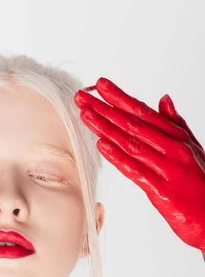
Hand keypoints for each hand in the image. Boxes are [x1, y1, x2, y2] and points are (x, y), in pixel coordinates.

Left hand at [74, 78, 204, 253]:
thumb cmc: (202, 185)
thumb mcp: (192, 148)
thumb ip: (175, 124)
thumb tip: (163, 99)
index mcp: (178, 138)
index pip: (144, 112)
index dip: (120, 98)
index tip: (101, 85)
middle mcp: (173, 149)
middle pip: (133, 123)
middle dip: (105, 109)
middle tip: (83, 97)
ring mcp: (168, 170)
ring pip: (131, 143)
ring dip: (106, 128)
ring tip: (86, 115)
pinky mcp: (162, 191)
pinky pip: (136, 171)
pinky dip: (118, 157)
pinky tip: (102, 146)